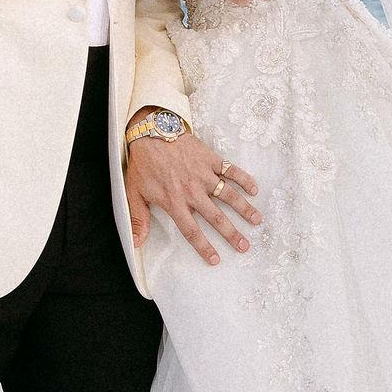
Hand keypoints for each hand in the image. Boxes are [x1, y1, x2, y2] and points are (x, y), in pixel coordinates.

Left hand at [126, 127, 260, 263]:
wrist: (151, 132)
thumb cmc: (143, 163)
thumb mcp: (135, 193)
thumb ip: (138, 220)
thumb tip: (135, 244)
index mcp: (174, 202)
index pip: (191, 230)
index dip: (204, 247)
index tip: (215, 259)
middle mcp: (192, 191)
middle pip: (216, 217)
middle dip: (231, 234)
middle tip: (245, 246)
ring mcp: (203, 174)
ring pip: (228, 195)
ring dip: (244, 209)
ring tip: (257, 221)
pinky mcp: (210, 159)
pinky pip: (231, 170)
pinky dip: (244, 179)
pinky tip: (254, 189)